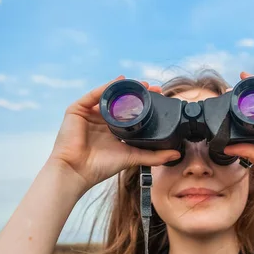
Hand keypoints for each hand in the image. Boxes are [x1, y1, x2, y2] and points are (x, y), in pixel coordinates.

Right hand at [48, 76, 180, 191]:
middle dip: (136, 93)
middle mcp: (100, 119)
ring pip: (108, 95)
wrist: (77, 171)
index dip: (143, 104)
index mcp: (112, 129)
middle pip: (120, 101)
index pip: (129, 111)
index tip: (158, 96)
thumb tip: (177, 154)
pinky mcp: (77, 110)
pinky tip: (119, 82)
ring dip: (124, 87)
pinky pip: (94, 94)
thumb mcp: (133, 157)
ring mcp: (88, 113)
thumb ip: (154, 155)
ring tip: (140, 83)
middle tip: (153, 88)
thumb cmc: (101, 166)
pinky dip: (106, 87)